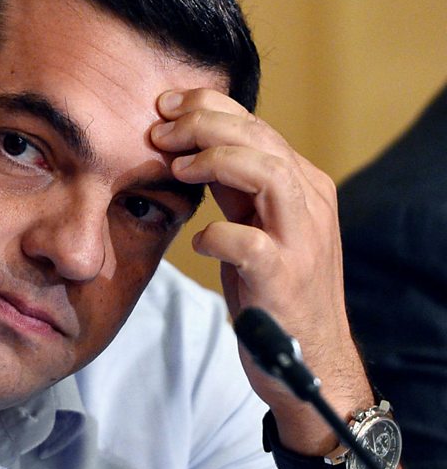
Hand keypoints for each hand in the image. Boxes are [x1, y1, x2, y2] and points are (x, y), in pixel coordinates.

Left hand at [151, 88, 371, 453]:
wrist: (310, 361)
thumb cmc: (273, 289)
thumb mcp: (254, 225)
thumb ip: (233, 187)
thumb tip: (189, 143)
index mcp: (302, 184)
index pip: (256, 124)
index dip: (208, 106)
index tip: (163, 106)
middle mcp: (310, 204)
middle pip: (260, 137)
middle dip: (204, 123)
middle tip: (158, 130)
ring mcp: (302, 241)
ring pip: (267, 173)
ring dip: (216, 160)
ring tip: (176, 167)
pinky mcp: (285, 279)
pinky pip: (250, 243)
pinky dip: (217, 234)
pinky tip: (199, 241)